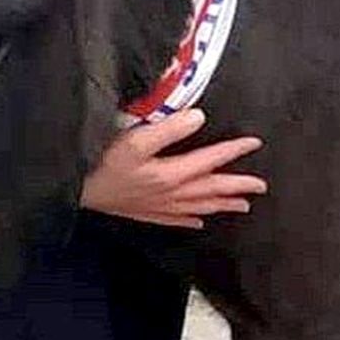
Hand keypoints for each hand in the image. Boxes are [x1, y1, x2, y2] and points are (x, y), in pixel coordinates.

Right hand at [80, 109, 266, 229]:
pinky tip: (200, 222)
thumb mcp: (135, 140)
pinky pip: (177, 219)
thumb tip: (200, 117)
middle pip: (211, 188)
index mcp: (172, 173)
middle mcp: (171, 193)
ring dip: (222, 205)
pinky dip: (192, 219)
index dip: (234, 151)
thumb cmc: (104, 164)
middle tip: (261, 186)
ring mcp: (160, 206)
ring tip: (243, 206)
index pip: (211, 159)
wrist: (79, 191)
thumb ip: (169, 128)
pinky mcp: (146, 213)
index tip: (255, 143)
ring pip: (200, 206)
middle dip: (237, 186)